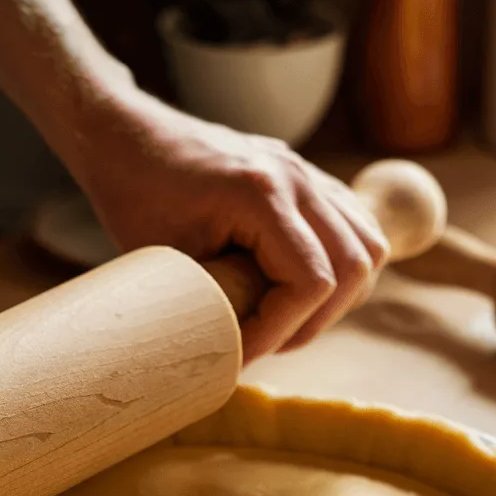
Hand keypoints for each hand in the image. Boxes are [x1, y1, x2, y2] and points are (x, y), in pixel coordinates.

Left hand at [73, 91, 389, 361]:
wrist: (128, 136)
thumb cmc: (136, 195)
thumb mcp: (167, 262)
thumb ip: (212, 305)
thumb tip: (235, 358)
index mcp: (261, 193)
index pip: (310, 283)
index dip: (280, 332)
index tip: (240, 354)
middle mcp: (296, 177)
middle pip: (354, 267)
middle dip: (314, 322)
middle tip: (267, 344)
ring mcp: (307, 172)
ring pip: (368, 247)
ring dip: (338, 297)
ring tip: (287, 320)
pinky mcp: (308, 178)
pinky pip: (356, 227)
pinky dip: (341, 266)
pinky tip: (299, 290)